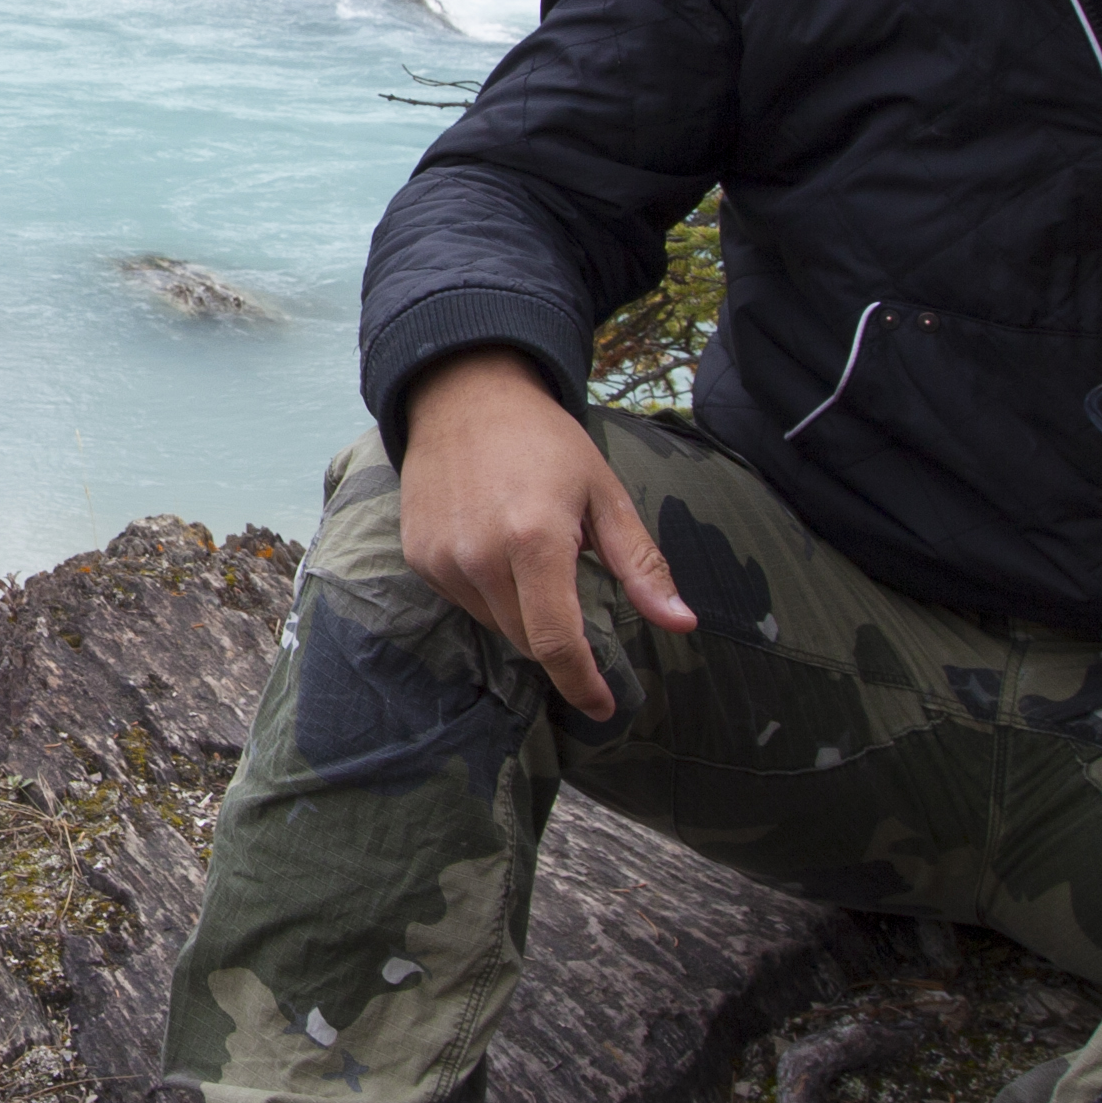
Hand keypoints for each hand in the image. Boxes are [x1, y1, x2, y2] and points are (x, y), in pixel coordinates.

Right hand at [399, 348, 700, 719]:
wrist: (464, 395)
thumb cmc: (546, 442)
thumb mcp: (606, 495)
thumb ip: (640, 566)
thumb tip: (682, 624)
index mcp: (535, 541)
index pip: (556, 642)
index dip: (582, 684)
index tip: (604, 707)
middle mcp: (480, 557)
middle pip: (527, 640)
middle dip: (559, 641)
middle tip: (576, 600)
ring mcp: (443, 559)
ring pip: (495, 624)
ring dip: (524, 614)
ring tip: (533, 558)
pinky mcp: (419, 557)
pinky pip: (464, 602)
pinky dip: (490, 594)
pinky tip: (497, 550)